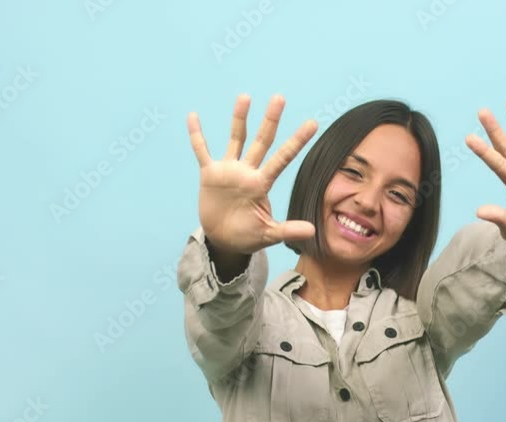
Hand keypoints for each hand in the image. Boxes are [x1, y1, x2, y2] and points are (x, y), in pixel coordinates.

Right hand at [187, 93, 317, 254]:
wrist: (224, 241)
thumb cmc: (248, 236)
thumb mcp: (268, 234)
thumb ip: (288, 231)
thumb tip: (312, 231)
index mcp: (262, 184)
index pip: (282, 158)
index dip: (297, 141)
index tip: (313, 123)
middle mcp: (248, 172)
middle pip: (262, 141)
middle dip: (271, 121)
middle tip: (280, 98)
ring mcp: (229, 171)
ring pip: (236, 139)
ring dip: (240, 119)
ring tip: (245, 97)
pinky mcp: (210, 174)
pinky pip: (202, 151)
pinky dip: (197, 135)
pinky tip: (193, 116)